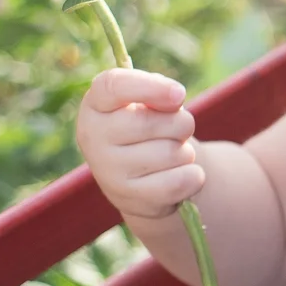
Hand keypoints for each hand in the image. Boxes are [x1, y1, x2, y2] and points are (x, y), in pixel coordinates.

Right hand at [76, 68, 204, 221]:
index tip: (179, 94)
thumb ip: (158, 91)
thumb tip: (173, 96)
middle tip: (177, 129)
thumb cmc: (148, 126)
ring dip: (185, 152)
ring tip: (170, 154)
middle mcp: (92, 137)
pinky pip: (182, 181)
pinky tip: (177, 175)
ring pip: (172, 152)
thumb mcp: (148, 102)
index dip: (148, 87)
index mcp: (95, 105)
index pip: (112, 86)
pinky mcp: (129, 199)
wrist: (142, 178)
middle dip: (181, 123)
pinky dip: (193, 176)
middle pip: (152, 123)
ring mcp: (107, 171)